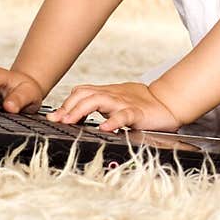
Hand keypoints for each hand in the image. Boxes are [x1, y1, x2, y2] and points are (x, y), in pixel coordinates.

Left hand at [48, 81, 181, 132]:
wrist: (165, 102)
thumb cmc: (139, 104)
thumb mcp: (114, 103)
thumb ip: (95, 106)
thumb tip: (71, 115)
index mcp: (105, 94)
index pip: (81, 92)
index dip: (66, 103)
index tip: (53, 117)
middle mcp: (111, 96)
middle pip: (85, 93)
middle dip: (68, 106)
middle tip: (57, 120)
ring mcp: (123, 103)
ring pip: (99, 100)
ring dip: (82, 109)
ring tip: (71, 121)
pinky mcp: (137, 113)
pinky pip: (123, 115)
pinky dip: (113, 120)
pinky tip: (104, 127)